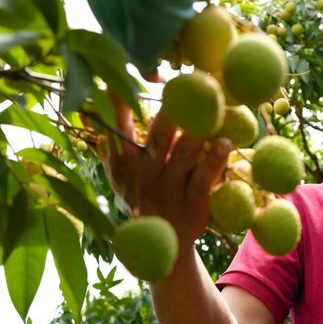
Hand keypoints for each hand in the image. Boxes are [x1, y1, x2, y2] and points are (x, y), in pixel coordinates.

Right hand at [96, 86, 231, 251]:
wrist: (162, 246)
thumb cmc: (143, 198)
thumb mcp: (120, 174)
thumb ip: (112, 141)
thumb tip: (97, 101)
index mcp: (124, 164)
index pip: (116, 128)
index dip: (119, 102)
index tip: (136, 77)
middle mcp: (144, 175)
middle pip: (156, 139)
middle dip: (171, 113)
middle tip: (186, 87)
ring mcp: (169, 190)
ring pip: (183, 157)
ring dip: (198, 133)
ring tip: (213, 112)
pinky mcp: (193, 204)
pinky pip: (204, 180)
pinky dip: (215, 160)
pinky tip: (225, 143)